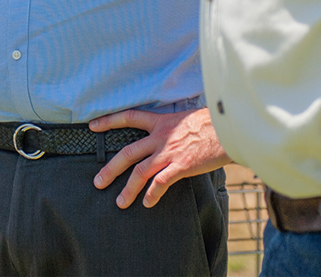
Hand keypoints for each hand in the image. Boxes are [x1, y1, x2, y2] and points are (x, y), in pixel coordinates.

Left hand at [88, 107, 229, 208]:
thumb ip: (171, 127)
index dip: (109, 121)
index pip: (128, 117)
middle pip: (128, 152)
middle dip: (110, 168)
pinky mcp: (181, 166)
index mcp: (159, 121)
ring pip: (141, 171)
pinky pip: (162, 182)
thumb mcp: (184, 118)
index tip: (92, 126)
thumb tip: (168, 134)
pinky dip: (153, 194)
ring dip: (128, 188)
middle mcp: (160, 137)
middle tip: (98, 182)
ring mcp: (169, 152)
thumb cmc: (210, 123)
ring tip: (120, 202)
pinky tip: (148, 203)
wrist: (228, 127)